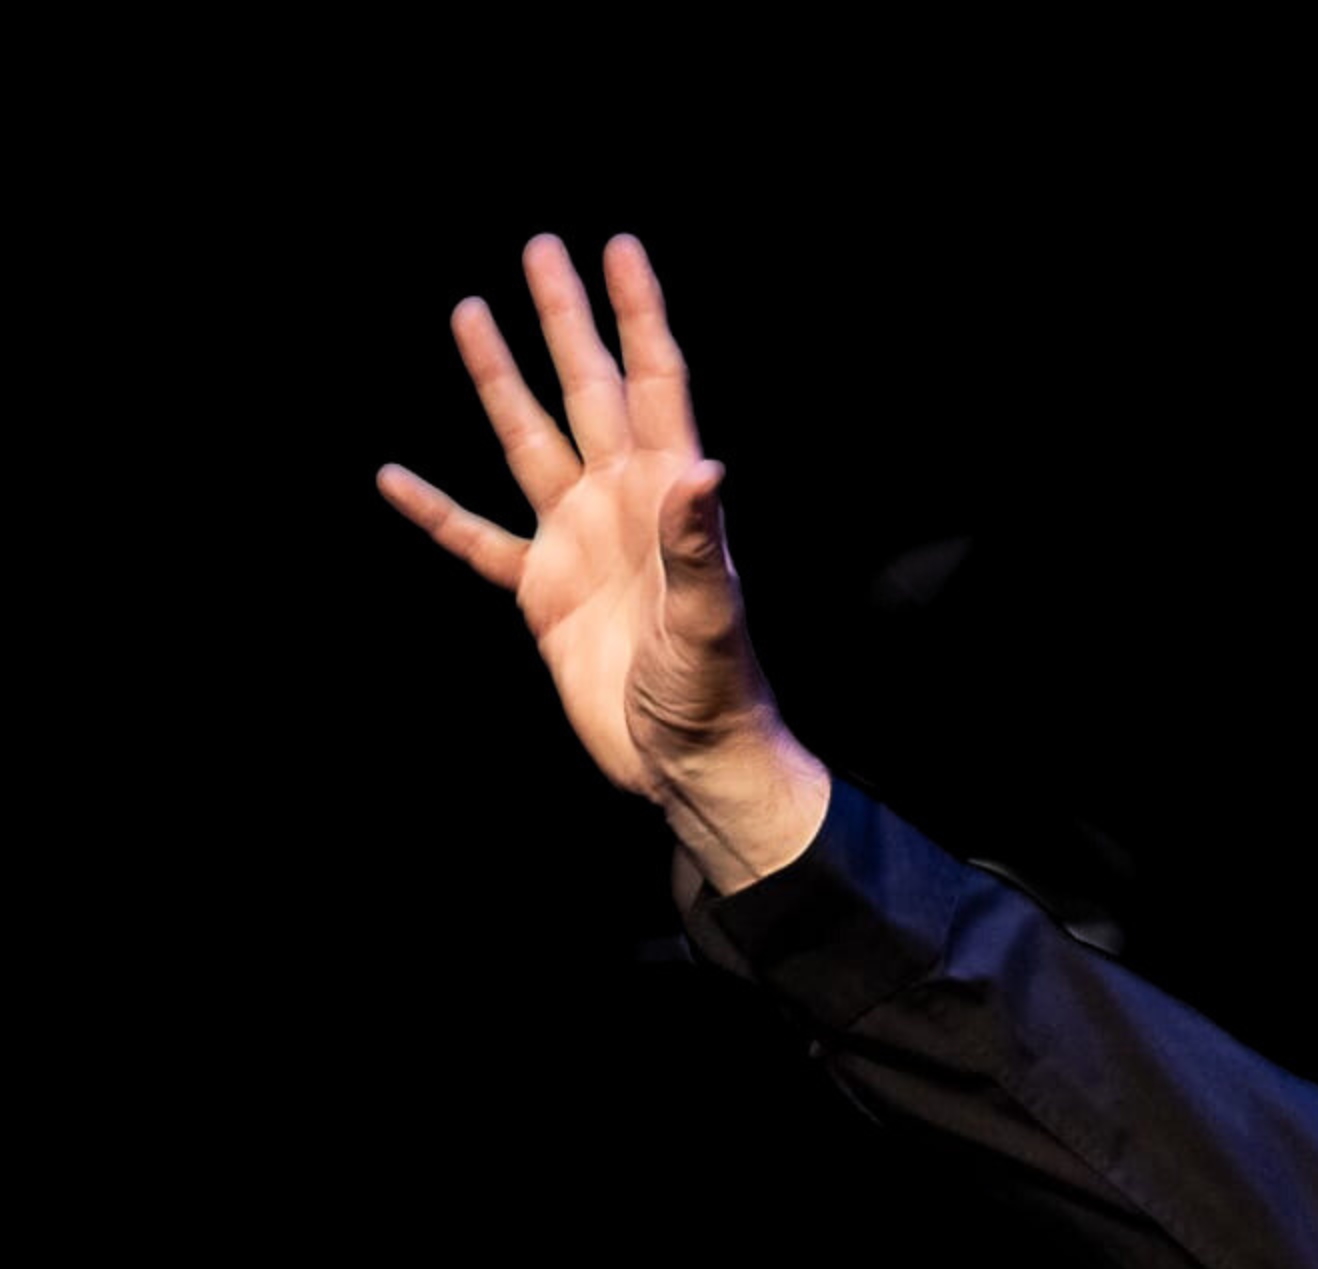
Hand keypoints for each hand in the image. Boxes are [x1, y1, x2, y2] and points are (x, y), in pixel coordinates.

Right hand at [377, 235, 827, 890]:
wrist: (687, 764)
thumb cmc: (716, 694)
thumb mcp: (710, 618)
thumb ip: (701, 543)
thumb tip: (703, 467)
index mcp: (665, 497)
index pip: (652, 383)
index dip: (637, 316)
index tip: (619, 248)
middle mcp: (619, 504)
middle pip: (586, 388)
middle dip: (564, 319)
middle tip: (541, 247)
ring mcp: (577, 543)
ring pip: (528, 441)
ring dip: (501, 381)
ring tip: (468, 312)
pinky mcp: (542, 594)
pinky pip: (478, 541)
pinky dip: (437, 512)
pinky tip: (394, 477)